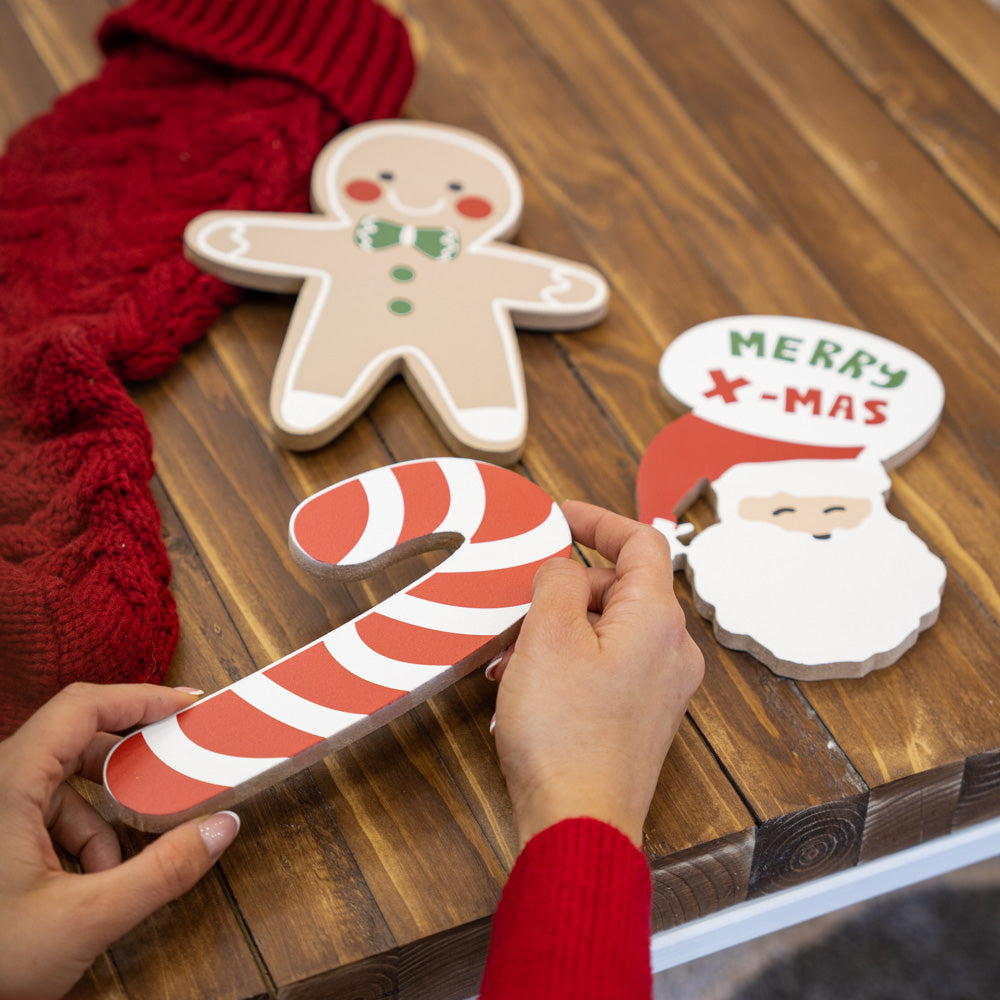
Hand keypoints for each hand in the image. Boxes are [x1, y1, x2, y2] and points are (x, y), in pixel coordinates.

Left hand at [0, 683, 240, 999]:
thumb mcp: (84, 919)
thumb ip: (162, 872)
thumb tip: (219, 828)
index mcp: (8, 784)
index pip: (82, 707)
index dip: (138, 698)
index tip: (183, 705)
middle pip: (77, 741)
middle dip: (129, 765)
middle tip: (172, 769)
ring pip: (63, 785)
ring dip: (102, 819)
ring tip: (115, 867)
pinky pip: (45, 813)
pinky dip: (78, 839)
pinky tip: (86, 881)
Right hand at [490, 501, 703, 847]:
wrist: (578, 823)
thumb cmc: (565, 735)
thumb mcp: (548, 635)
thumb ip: (558, 579)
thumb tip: (566, 567)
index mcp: (658, 619)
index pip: (641, 541)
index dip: (598, 519)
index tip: (559, 516)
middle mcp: (671, 650)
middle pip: (620, 588)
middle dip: (564, 590)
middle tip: (520, 605)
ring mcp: (660, 687)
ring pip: (607, 630)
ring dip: (557, 631)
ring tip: (511, 659)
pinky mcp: (642, 717)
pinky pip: (606, 667)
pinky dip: (567, 663)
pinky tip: (524, 688)